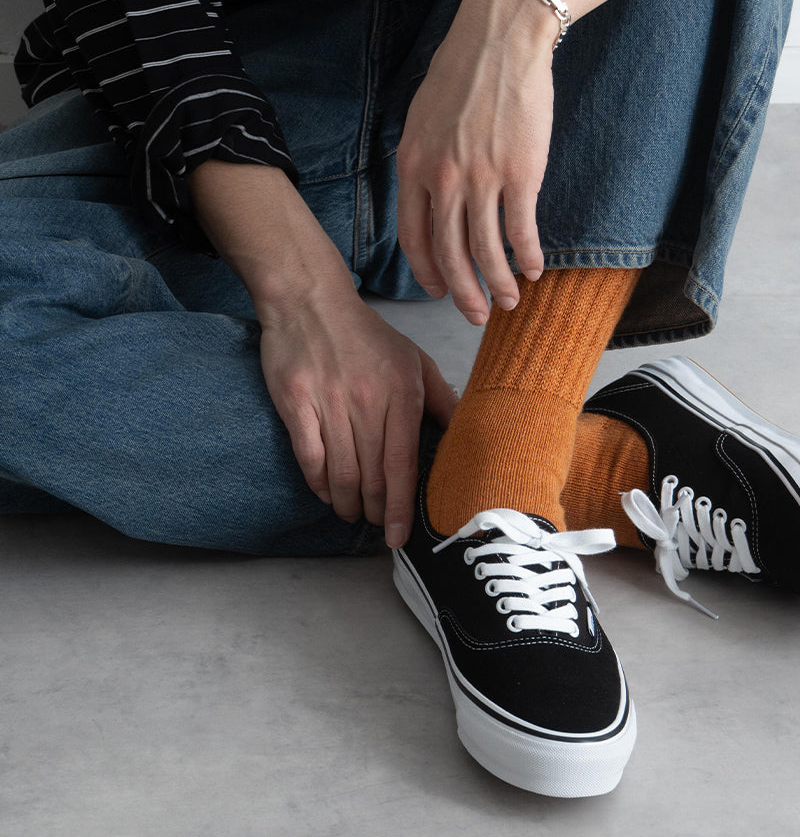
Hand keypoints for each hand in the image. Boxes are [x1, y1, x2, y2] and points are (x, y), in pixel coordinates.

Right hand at [258, 280, 458, 547]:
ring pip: (341, 473)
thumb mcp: (414, 360)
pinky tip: (326, 493)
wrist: (311, 301)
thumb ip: (441, 398)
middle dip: (374, 510)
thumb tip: (466, 432)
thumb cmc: (366, 335)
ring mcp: (329, 402)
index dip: (400, 506)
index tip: (398, 534)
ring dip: (346, 503)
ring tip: (351, 513)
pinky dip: (318, 483)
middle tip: (375, 523)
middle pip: (372, 475)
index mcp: (402, 393)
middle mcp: (367, 401)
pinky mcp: (296, 403)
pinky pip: (309, 457)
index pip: (403, 464)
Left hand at [396, 0, 554, 324]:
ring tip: (509, 302)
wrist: (501, 40)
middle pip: (449, 254)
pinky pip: (521, 230)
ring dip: (498, 284)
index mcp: (413, 166)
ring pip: (486, 251)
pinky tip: (534, 270)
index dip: (427, 272)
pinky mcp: (520, 173)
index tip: (438, 291)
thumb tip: (428, 198)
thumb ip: (422, 163)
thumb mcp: (422, 119)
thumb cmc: (462, 74)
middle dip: (463, 293)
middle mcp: (443, 179)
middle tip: (475, 315)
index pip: (414, 237)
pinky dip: (527, 257)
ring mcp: (482, 178)